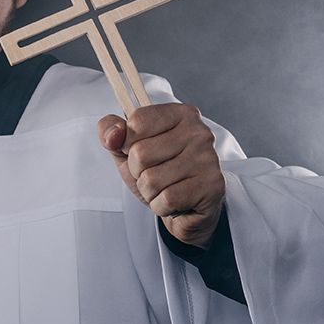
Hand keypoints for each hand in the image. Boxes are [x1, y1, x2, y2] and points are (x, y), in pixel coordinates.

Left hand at [97, 103, 224, 247]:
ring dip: (149, 191)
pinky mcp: (212, 186)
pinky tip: (174, 201)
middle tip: (154, 174)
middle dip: (138, 172)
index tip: (139, 150)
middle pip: (140, 153)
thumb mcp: (127, 149)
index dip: (127, 143)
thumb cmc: (158, 172)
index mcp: (180, 114)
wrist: (185, 209)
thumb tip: (113, 134)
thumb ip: (111, 132)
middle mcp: (198, 132)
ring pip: (151, 179)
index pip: (136, 121)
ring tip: (164, 188)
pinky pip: (167, 199)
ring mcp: (208, 158)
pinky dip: (161, 205)